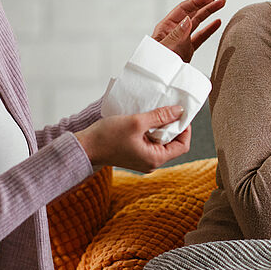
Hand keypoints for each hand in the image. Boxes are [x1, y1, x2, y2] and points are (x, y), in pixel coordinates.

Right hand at [74, 105, 190, 172]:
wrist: (85, 147)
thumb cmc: (108, 136)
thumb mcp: (136, 122)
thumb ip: (159, 116)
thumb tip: (179, 111)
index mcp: (155, 158)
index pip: (182, 145)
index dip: (185, 128)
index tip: (180, 112)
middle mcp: (151, 161)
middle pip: (173, 143)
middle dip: (173, 125)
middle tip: (169, 108)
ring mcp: (143, 158)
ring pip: (161, 141)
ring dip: (161, 125)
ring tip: (157, 110)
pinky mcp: (135, 152)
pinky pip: (150, 140)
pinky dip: (151, 129)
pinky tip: (146, 117)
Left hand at [152, 0, 224, 61]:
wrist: (154, 83)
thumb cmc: (154, 66)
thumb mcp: (165, 50)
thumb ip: (177, 36)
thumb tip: (188, 20)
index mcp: (166, 26)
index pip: (185, 8)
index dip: (199, 1)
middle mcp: (174, 30)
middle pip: (193, 11)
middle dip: (207, 0)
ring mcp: (181, 39)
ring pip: (198, 21)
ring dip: (210, 11)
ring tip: (223, 2)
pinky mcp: (186, 50)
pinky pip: (200, 36)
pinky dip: (209, 29)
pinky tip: (218, 22)